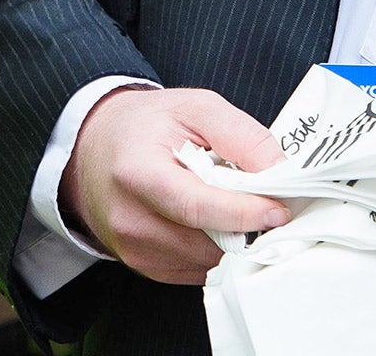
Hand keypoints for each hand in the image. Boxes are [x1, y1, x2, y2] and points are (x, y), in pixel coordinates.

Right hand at [60, 87, 289, 284]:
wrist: (96, 148)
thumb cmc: (146, 125)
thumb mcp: (196, 107)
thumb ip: (241, 135)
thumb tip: (278, 172)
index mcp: (137, 173)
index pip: (196, 206)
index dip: (242, 212)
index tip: (279, 210)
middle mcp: (130, 219)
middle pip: (204, 240)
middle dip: (247, 227)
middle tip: (273, 205)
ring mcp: (134, 249)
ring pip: (206, 261)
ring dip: (234, 240)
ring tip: (240, 205)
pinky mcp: (144, 266)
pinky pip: (197, 269)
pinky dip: (217, 249)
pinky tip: (218, 221)